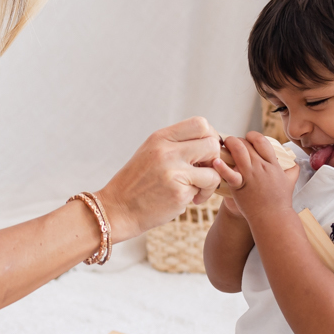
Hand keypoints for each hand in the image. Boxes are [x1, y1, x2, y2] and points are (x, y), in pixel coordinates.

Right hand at [97, 117, 221, 241]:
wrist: (118, 209)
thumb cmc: (137, 183)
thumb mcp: (151, 153)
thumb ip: (176, 145)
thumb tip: (210, 143)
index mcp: (160, 138)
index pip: (200, 124)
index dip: (210, 136)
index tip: (205, 151)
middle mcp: (167, 151)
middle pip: (212, 143)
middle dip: (215, 158)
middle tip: (205, 170)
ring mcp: (174, 172)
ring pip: (215, 169)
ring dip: (212, 181)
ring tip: (199, 189)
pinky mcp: (179, 193)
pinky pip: (204, 190)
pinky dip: (201, 196)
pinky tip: (189, 200)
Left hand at [213, 133, 299, 222]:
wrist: (273, 218)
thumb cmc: (280, 201)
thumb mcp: (290, 182)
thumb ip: (292, 169)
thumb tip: (293, 161)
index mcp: (273, 164)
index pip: (261, 141)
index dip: (252, 136)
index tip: (247, 139)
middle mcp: (261, 167)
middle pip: (247, 144)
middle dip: (237, 140)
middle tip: (232, 144)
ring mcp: (250, 176)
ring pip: (239, 152)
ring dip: (230, 144)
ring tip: (224, 145)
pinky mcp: (240, 186)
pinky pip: (230, 173)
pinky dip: (222, 166)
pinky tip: (216, 161)